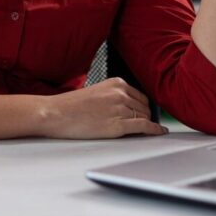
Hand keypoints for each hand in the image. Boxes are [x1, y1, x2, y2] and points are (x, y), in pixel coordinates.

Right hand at [39, 78, 167, 138]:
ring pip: (144, 117)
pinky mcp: (118, 124)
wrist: (56, 113)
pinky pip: (143, 127)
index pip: (140, 96)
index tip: (147, 113)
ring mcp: (120, 108)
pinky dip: (154, 130)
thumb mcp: (96, 93)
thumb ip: (113, 97)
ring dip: (147, 124)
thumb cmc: (71, 106)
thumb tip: (128, 108)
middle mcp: (120, 93)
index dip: (143, 107)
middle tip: (146, 125)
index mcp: (116, 83)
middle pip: (144, 107)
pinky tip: (159, 132)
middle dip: (146, 116)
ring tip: (148, 131)